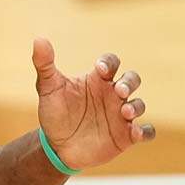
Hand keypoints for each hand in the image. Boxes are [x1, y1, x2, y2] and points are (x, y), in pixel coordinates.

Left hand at [33, 38, 155, 171]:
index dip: (109, 63)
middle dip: (130, 82)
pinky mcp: (126, 136)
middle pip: (132, 80)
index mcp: (96, 80)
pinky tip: (136, 133)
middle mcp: (112, 95)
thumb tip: (39, 40)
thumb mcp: (47, 88)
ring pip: (139, 104)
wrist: (56, 145)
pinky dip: (145, 131)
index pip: (111, 63)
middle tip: (119, 90)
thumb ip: (44, 65)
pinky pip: (145, 131)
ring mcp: (121, 115)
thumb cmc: (55, 113)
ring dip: (136, 106)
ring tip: (125, 112)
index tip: (100, 69)